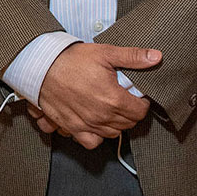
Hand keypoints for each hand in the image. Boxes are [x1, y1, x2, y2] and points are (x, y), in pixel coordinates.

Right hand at [37, 43, 161, 148]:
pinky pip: (92, 142)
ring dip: (116, 123)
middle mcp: (102, 116)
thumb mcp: (104, 53)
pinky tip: (95, 123)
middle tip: (122, 98)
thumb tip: (156, 57)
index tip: (136, 94)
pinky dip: (96, 136)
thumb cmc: (71, 58)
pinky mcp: (73, 127)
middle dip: (130, 112)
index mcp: (114, 99)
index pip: (141, 111)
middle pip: (128, 124)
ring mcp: (87, 124)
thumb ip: (132, 57)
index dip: (141, 102)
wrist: (40, 66)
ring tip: (109, 108)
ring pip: (113, 133)